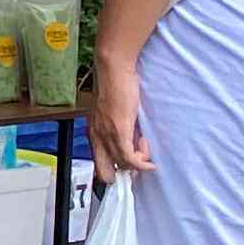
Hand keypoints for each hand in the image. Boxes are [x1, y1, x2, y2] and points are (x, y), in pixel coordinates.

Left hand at [87, 50, 154, 177]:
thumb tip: (133, 142)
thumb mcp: (113, 112)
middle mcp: (97, 138)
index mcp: (94, 133)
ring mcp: (107, 136)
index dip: (114, 172)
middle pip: (105, 173)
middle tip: (139, 163)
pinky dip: (142, 163)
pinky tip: (150, 161)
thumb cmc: (115, 85)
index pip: (98, 165)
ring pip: (122, 165)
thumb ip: (119, 128)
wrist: (114, 70)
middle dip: (124, 174)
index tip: (129, 169)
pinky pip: (130, 158)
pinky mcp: (119, 131)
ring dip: (139, 161)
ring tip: (144, 144)